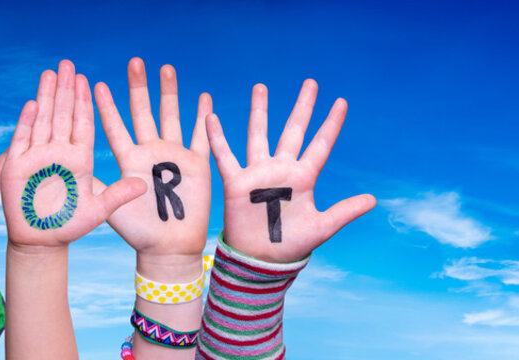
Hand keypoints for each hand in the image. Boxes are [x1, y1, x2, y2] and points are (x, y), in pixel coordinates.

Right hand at [0, 60, 145, 249]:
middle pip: (62, 115)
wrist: (40, 242)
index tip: (87, 80)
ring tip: (50, 73)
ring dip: (46, 97)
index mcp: (78, 159)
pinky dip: (27, 122)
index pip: (82, 124)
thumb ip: (118, 195)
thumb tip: (143, 184)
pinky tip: (32, 103)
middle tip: (67, 64)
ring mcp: (36, 157)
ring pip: (42, 120)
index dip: (84, 102)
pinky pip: (23, 139)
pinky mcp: (17, 165)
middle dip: (65, 90)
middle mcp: (57, 153)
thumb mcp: (98, 210)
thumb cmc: (69, 227)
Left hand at [94, 58, 211, 259]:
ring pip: (172, 116)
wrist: (167, 248)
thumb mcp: (110, 208)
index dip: (106, 107)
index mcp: (129, 160)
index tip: (94, 84)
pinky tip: (204, 98)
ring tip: (165, 68)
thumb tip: (68, 171)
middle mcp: (150, 153)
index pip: (114, 127)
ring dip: (170, 93)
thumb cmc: (137, 232)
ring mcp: (174, 156)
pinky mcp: (197, 165)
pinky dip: (204, 119)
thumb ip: (96, 187)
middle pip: (144, 112)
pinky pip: (203, 138)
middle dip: (139, 87)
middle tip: (134, 62)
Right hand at [206, 80, 375, 262]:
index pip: (320, 145)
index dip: (331, 124)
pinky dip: (217, 137)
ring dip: (259, 111)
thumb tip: (373, 200)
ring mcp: (258, 174)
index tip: (341, 102)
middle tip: (311, 83)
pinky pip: (225, 156)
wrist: (260, 260)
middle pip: (293, 131)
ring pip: (259, 135)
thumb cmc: (292, 246)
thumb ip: (344, 211)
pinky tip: (211, 117)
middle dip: (302, 107)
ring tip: (260, 87)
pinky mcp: (236, 183)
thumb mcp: (322, 228)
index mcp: (304, 178)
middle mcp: (282, 170)